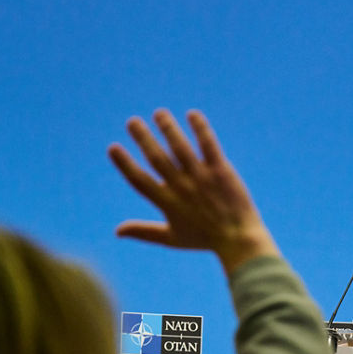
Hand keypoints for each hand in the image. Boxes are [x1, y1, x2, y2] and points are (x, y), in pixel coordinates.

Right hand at [108, 108, 279, 274]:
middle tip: (132, 121)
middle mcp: (182, 188)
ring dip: (168, 129)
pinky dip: (200, 129)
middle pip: (157, 159)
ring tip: (159, 113)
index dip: (124, 164)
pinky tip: (192, 114)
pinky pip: (208, 145)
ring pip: (181, 148)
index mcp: (167, 203)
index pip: (139, 180)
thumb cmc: (204, 239)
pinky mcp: (221, 171)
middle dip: (143, 139)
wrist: (239, 240)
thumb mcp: (172, 238)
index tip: (113, 147)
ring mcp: (201, 178)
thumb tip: (117, 231)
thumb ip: (143, 231)